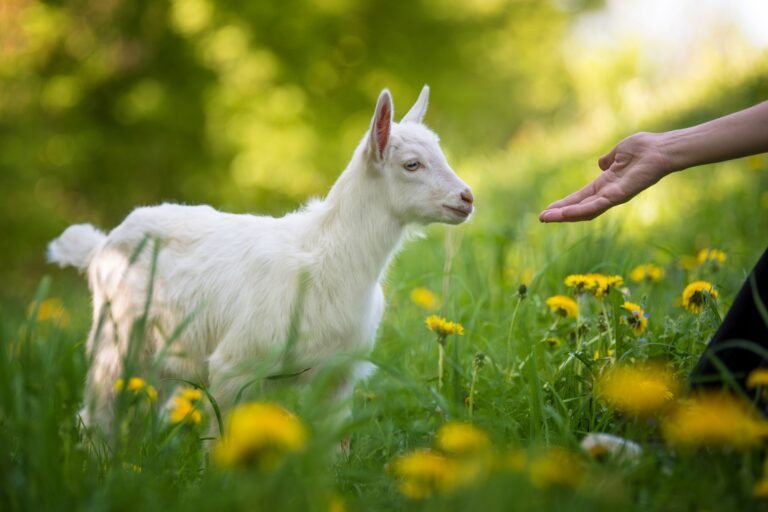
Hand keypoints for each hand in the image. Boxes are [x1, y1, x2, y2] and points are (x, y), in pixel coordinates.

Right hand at [539, 132, 671, 221]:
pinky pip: (596, 206)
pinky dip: (579, 211)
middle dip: (560, 213)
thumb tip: (601, 163)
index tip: (548, 209)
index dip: (565, 203)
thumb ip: (608, 159)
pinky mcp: (618, 196)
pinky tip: (565, 214)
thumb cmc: (644, 148)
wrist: (661, 149)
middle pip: (579, 207)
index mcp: (606, 183)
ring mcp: (613, 197)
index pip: (581, 197)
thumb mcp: (619, 151)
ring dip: (565, 215)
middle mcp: (608, 193)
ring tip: (547, 218)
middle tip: (541, 218)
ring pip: (584, 211)